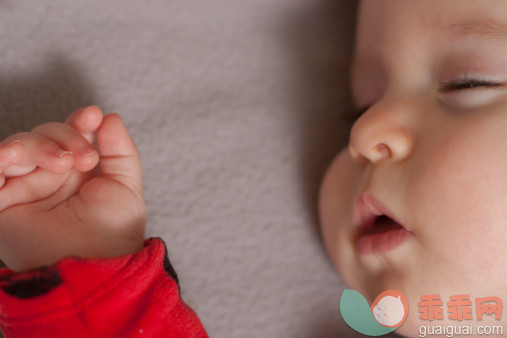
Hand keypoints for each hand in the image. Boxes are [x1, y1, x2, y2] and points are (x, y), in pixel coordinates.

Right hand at [0, 106, 145, 271]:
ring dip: (39, 146)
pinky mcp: (1, 204)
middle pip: (42, 136)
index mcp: (74, 171)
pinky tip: (13, 156)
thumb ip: (119, 151)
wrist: (96, 264)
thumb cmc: (114, 232)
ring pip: (18, 147)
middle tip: (86, 159)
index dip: (78, 121)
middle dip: (65, 137)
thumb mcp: (124, 185)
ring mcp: (23, 188)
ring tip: (62, 163)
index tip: (93, 116)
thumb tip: (110, 117)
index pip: (68, 134)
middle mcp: (47, 177)